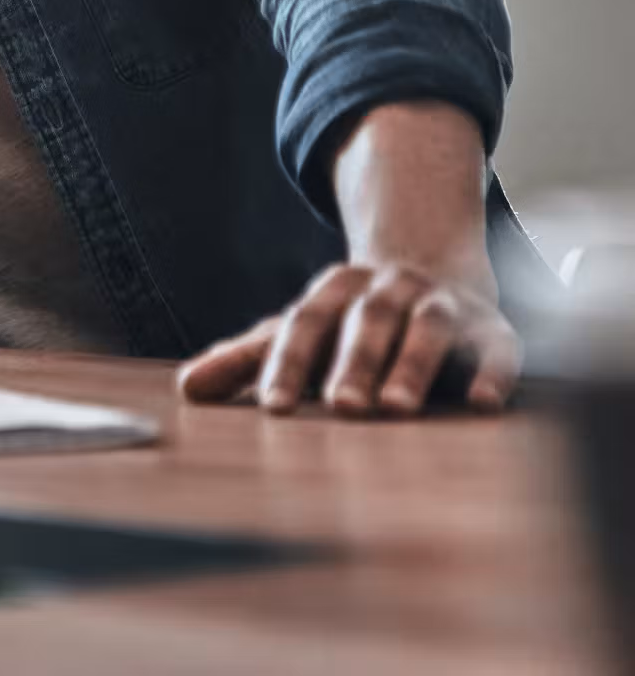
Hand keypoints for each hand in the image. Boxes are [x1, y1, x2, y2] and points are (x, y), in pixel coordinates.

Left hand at [176, 260, 521, 416]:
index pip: (305, 323)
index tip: (273, 407)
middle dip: (354, 363)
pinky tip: (482, 404)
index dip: (289, 362)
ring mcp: (440, 302)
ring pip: (427, 326)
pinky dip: (490, 371)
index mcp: (334, 290)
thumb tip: (185, 388)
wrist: (431, 272)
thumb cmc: (349, 323)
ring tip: (398, 409)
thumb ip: (246, 359)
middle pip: (367, 321)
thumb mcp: (300, 334)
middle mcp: (387, 288)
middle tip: (343, 408)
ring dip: (413, 364)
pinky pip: (496, 345)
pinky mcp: (491, 326)